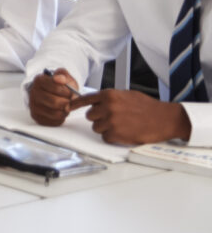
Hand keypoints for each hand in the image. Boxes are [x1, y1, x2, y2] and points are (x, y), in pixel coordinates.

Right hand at [27, 68, 81, 125]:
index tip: (69, 92)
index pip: (56, 88)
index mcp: (39, 80)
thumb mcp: (63, 76)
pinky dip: (61, 118)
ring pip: (55, 114)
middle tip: (68, 100)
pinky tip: (60, 111)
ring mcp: (33, 105)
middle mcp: (33, 93)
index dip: (67, 92)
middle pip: (55, 102)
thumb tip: (60, 79)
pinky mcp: (36, 116)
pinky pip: (54, 121)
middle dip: (67, 102)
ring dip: (65, 111)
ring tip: (65, 106)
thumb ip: (63, 75)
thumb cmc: (60, 86)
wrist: (52, 94)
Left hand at [73, 88, 191, 144]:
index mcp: (109, 95)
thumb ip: (109, 98)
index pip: (85, 99)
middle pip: (90, 115)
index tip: (68, 107)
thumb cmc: (147, 107)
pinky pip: (105, 137)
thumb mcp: (126, 95)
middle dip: (99, 118)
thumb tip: (96, 101)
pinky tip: (124, 132)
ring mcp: (110, 121)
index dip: (75, 104)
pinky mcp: (115, 134)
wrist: (164, 119)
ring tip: (122, 125)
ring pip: (96, 127)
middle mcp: (107, 107)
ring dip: (106, 128)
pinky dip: (113, 137)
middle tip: (113, 118)